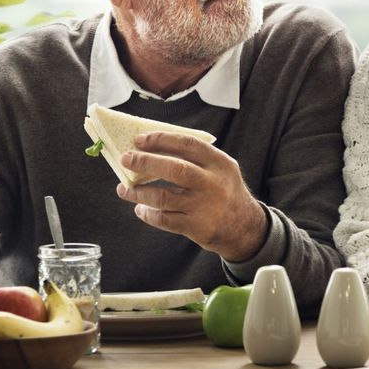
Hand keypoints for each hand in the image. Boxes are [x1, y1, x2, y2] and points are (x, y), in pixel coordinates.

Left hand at [118, 131, 267, 261]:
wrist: (245, 228)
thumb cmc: (224, 192)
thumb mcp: (220, 170)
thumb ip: (195, 159)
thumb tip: (152, 149)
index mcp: (219, 163)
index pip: (188, 144)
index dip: (162, 140)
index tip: (140, 140)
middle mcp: (213, 183)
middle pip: (175, 169)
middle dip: (146, 162)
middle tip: (126, 159)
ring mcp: (205, 207)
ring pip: (163, 197)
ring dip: (139, 192)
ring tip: (124, 189)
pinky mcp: (197, 227)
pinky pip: (164, 219)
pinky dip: (148, 214)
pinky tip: (140, 209)